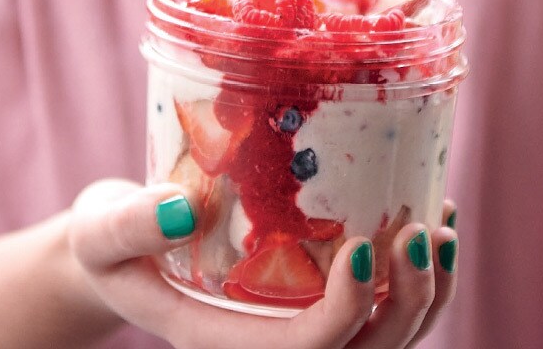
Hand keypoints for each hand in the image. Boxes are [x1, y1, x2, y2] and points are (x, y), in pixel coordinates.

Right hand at [68, 179, 457, 348]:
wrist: (121, 255)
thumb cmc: (109, 245)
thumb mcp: (101, 234)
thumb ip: (129, 225)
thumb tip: (179, 208)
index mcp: (224, 343)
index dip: (346, 312)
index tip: (360, 245)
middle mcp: (271, 347)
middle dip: (408, 305)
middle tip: (421, 232)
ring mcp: (298, 330)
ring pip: (385, 343)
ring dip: (427, 296)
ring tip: (440, 228)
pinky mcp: (312, 304)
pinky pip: (383, 313)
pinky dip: (419, 281)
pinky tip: (433, 223)